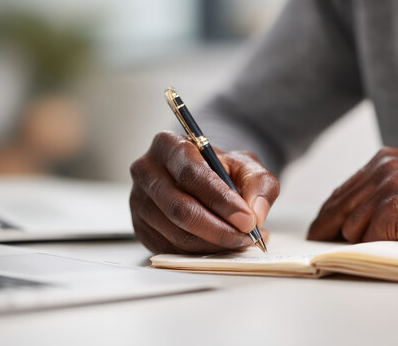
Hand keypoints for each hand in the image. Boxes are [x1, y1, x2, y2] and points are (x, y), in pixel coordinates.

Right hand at [130, 131, 278, 253]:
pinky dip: (201, 252)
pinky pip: (171, 248)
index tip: (247, 220)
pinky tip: (219, 245)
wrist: (201, 178)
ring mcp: (138, 201)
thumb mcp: (246, 166)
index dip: (221, 200)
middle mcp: (146, 171)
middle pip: (180, 209)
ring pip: (177, 233)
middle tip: (246, 237)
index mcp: (168, 145)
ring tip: (239, 241)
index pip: (191, 175)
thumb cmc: (220, 170)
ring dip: (213, 244)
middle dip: (219, 229)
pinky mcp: (140, 227)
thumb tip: (256, 214)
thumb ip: (259, 184)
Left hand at [307, 147, 397, 252]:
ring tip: (384, 244)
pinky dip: (378, 248)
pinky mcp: (396, 208)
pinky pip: (371, 239)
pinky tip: (393, 247)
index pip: (343, 192)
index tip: (318, 228)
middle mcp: (381, 170)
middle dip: (325, 230)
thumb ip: (381, 189)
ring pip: (354, 228)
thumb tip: (350, 215)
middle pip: (339, 209)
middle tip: (316, 245)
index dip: (327, 213)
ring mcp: (388, 188)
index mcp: (382, 161)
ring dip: (364, 242)